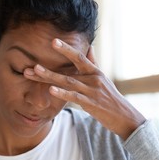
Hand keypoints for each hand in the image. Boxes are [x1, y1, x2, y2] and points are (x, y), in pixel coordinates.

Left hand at [23, 38, 145, 139]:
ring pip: (69, 82)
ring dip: (51, 77)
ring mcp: (92, 91)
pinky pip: (75, 97)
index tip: (53, 42)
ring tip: (36, 71)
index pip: (79, 57)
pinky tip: (51, 90)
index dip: (66, 49)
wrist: (125, 117)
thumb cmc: (111, 98)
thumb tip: (90, 47)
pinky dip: (63, 93)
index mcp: (95, 72)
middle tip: (34, 63)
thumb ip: (94, 63)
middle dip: (50, 67)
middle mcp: (93, 79)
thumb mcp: (103, 79)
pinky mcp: (91, 104)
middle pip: (69, 71)